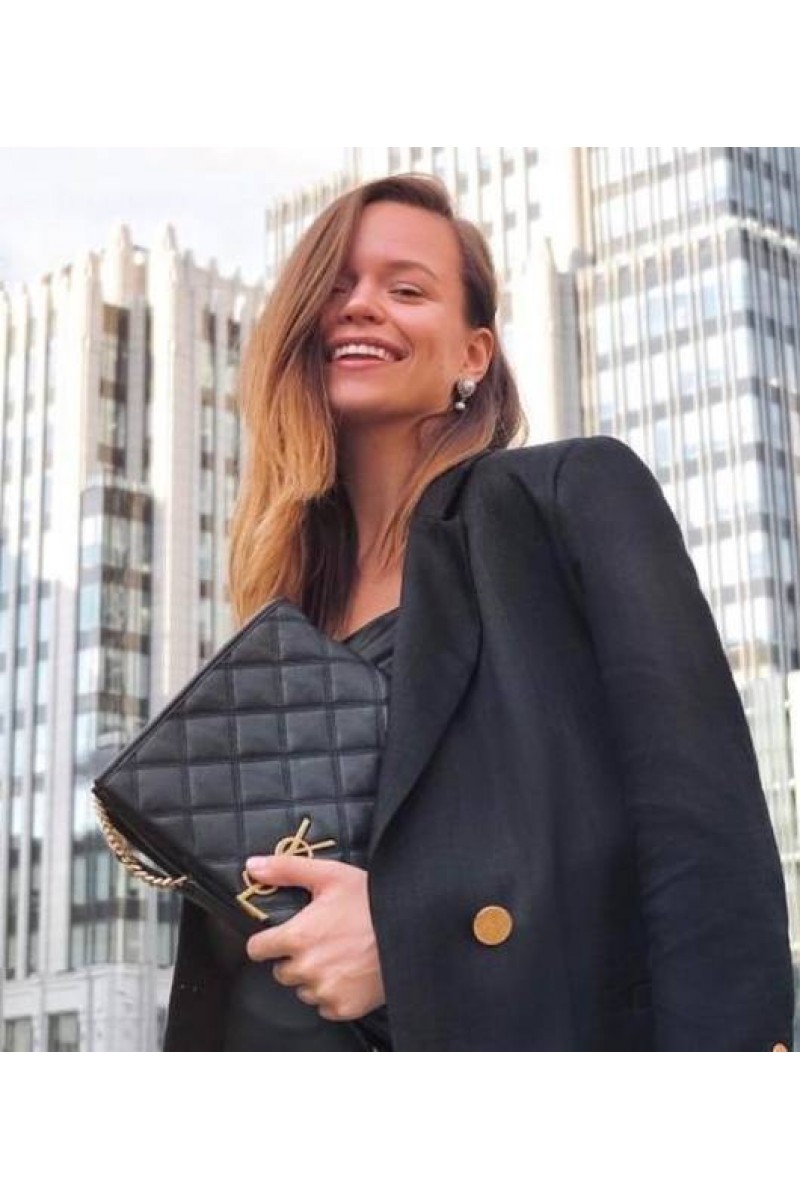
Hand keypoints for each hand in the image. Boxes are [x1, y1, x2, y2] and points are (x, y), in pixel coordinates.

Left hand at [244, 855, 385, 1021]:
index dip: (267, 941)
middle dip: (295, 959)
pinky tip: (351, 973)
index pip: (257, 950)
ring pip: (303, 990)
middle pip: (281, 971)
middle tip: (322, 942)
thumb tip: (252, 867)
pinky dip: (334, 993)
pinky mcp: (344, 1007)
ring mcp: (325, 991)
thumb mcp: (329, 875)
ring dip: (314, 977)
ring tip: (339, 957)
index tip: (281, 937)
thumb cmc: (371, 900)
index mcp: (297, 937)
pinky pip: (325, 1006)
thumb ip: (286, 869)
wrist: (412, 929)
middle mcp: (306, 968)